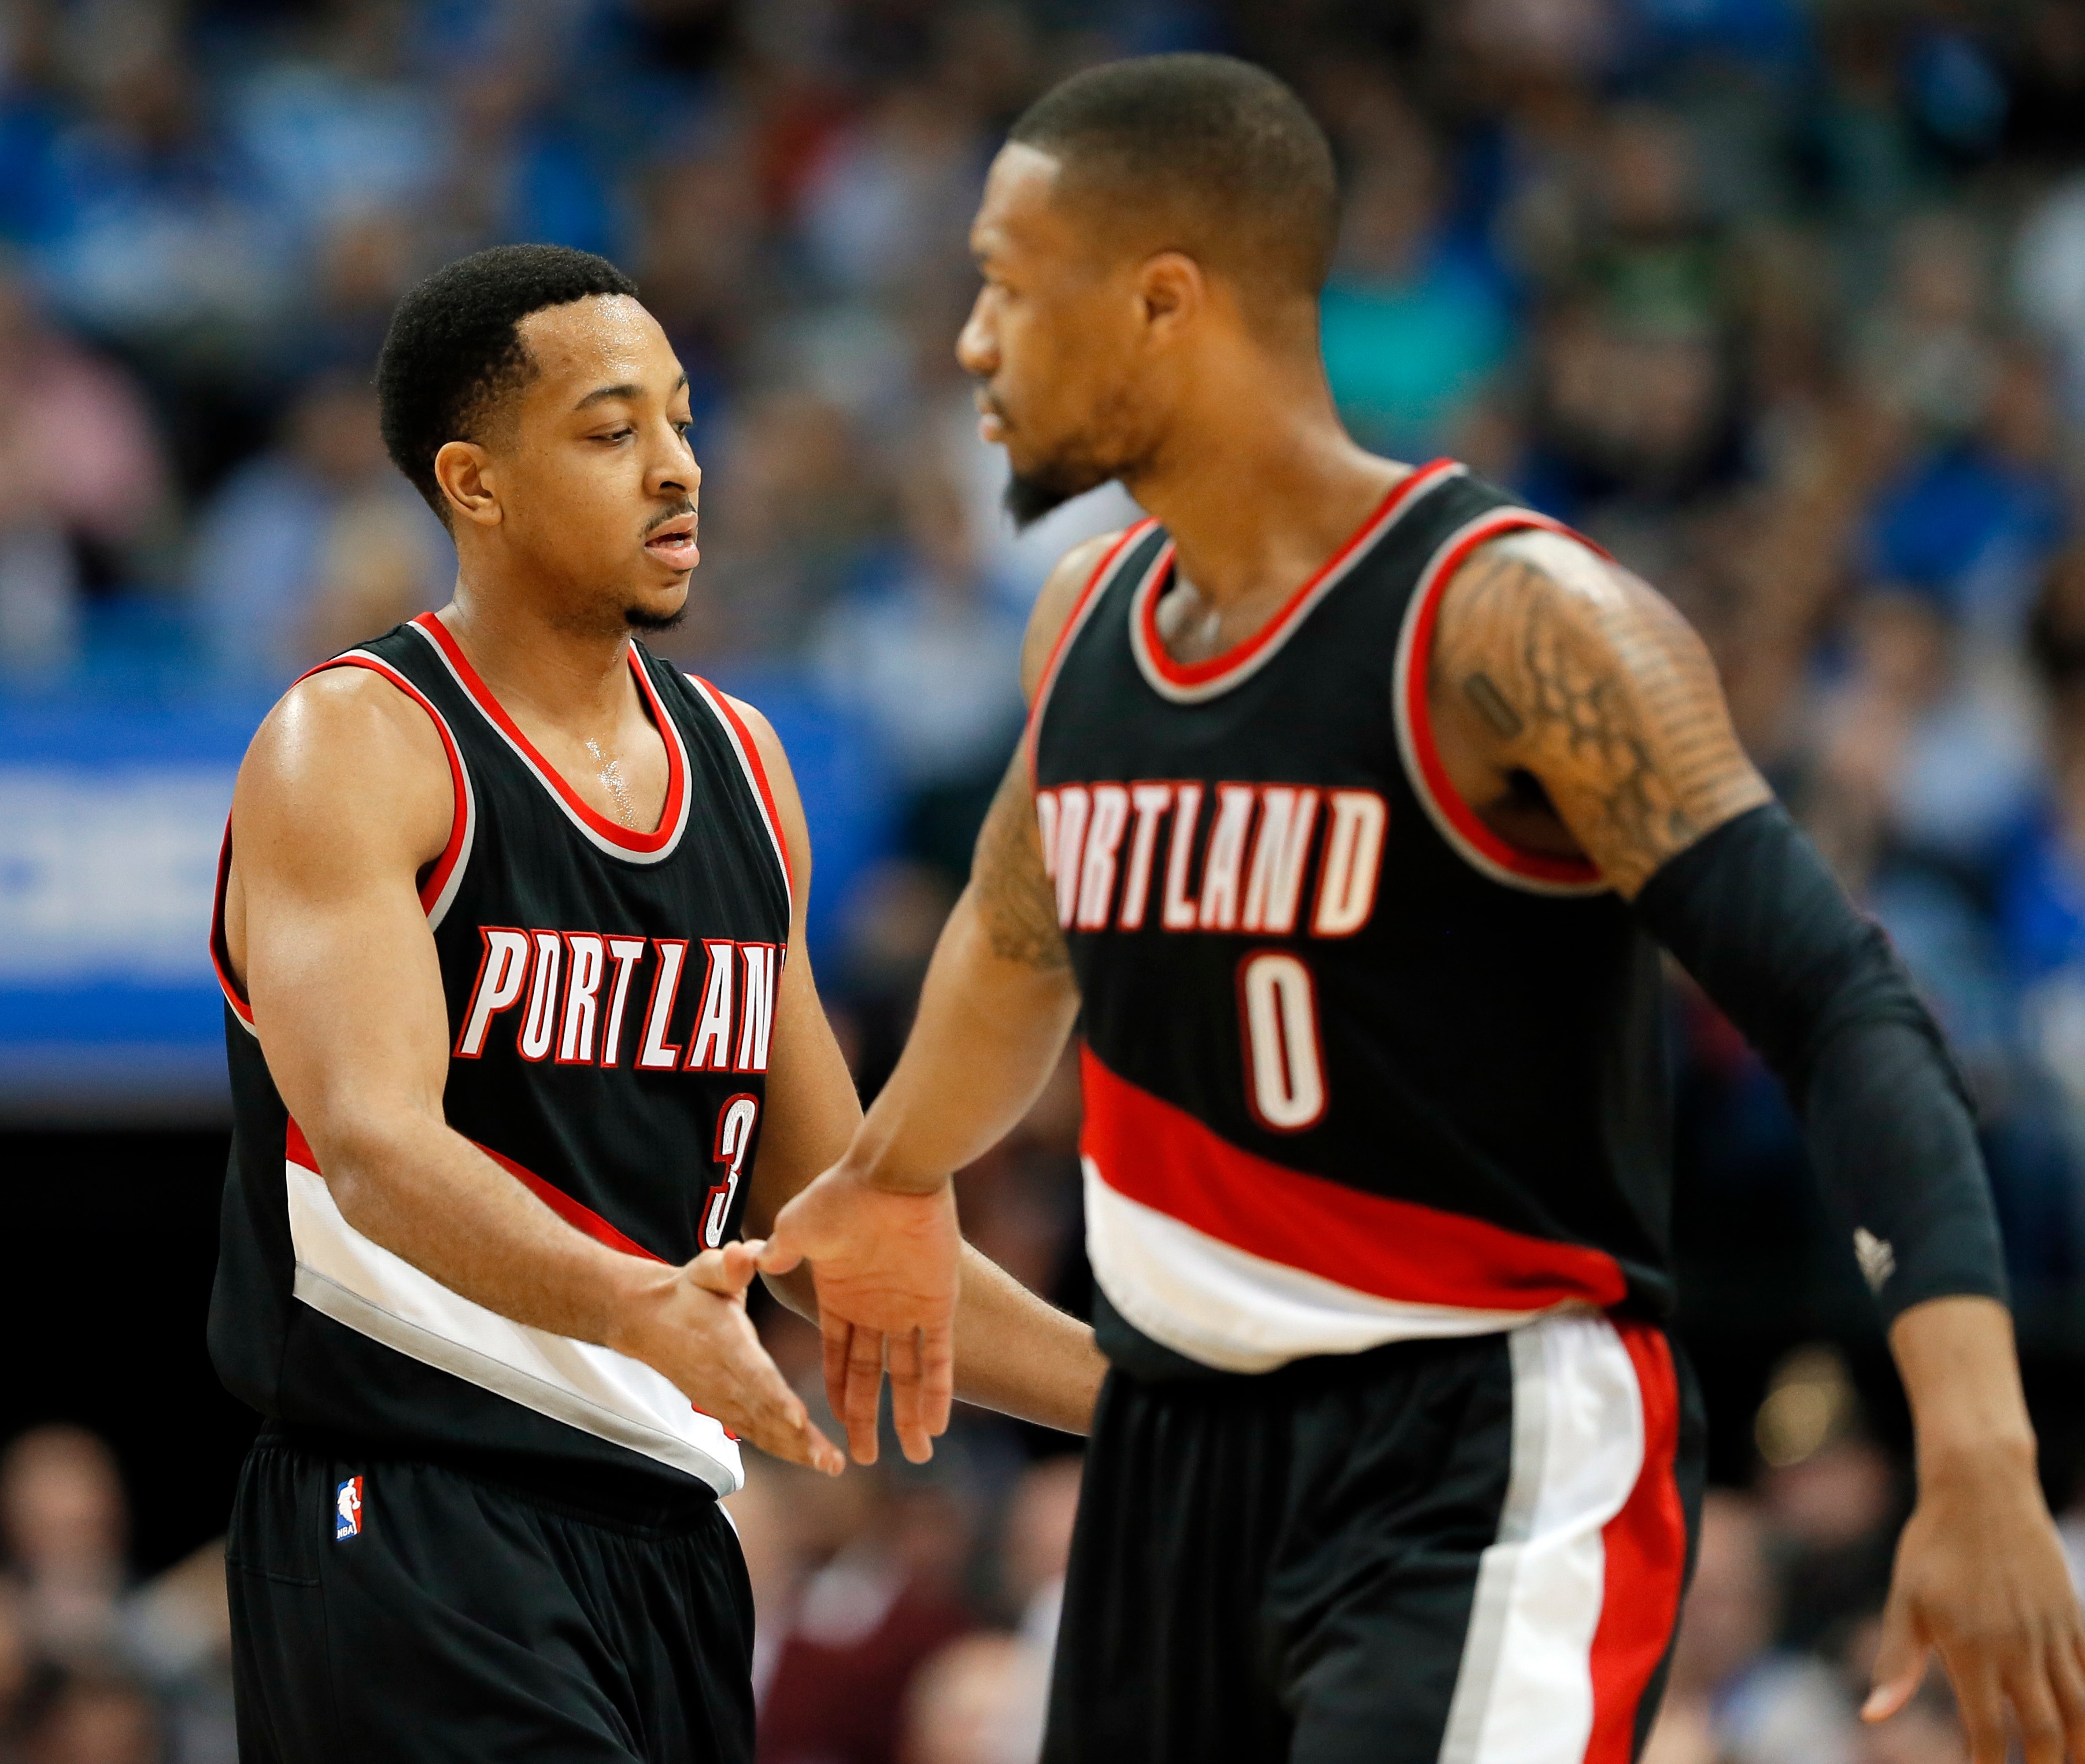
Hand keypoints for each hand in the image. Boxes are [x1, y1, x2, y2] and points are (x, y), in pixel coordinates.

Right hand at [613, 1240, 843, 1475]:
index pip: (752, 1375)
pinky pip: (755, 1433)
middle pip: (764, 1414)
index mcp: (725, 1343)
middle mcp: (724, 1379)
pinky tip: (811, 1458)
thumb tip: (745, 1254)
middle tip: (830, 1461)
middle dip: (797, 1440)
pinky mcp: (722, 1409)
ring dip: (796, 1451)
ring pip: (762, 1431)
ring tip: (831, 1465)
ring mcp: (722, 1399)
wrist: (647, 1321)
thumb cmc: (686, 1292)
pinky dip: (782, 1448)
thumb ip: (727, 1264)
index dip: (774, 1398)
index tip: (799, 1418)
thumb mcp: (705, 1268)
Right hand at [760, 1163, 960, 1465]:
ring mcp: (908, 1308)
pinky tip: (936, 1425)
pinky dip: (938, 1392)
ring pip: (908, 1375)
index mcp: (840, 1297)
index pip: (837, 1356)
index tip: (824, 1428)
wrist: (891, 1170)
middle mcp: (875, 1309)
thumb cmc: (840, 1194)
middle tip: (857, 1460)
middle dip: (865, 1418)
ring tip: (915, 1456)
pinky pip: (939, 1357)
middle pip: (869, 1375)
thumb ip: (781, 1251)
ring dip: (909, 1415)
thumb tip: (754, 1261)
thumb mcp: (798, 1227)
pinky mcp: (938, 1303)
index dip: (833, 1392)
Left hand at [1864, 1447, 2084, 1762]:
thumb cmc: (1931, 1546)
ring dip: (2078, 1748)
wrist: (1981, 1489)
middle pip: (2046, 1733)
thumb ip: (1894, 1663)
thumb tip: (1872, 1717)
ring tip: (2067, 1763)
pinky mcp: (2072, 1617)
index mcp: (1971, 1649)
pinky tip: (2083, 1723)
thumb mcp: (1903, 1601)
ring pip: (2082, 1711)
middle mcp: (2018, 1648)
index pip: (1988, 1734)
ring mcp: (2051, 1633)